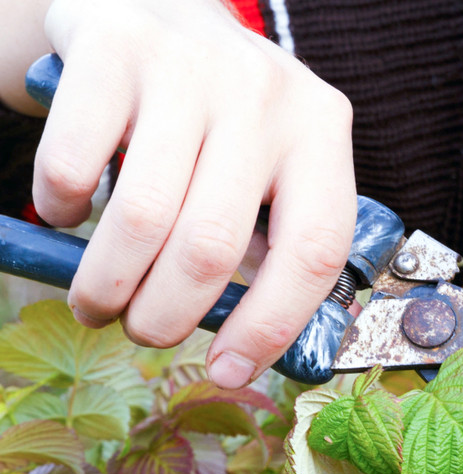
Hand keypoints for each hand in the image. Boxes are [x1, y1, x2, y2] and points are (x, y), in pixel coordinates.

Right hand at [5, 0, 355, 387]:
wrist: (151, 0)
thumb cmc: (217, 111)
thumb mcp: (270, 160)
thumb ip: (271, 232)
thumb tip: (246, 340)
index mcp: (321, 130)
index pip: (314, 249)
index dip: (271, 324)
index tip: (230, 370)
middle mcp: (265, 93)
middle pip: (214, 246)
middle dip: (167, 316)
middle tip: (143, 331)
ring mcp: (191, 66)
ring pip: (144, 219)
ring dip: (108, 285)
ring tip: (98, 301)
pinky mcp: (114, 49)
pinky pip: (77, 167)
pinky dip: (63, 209)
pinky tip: (72, 213)